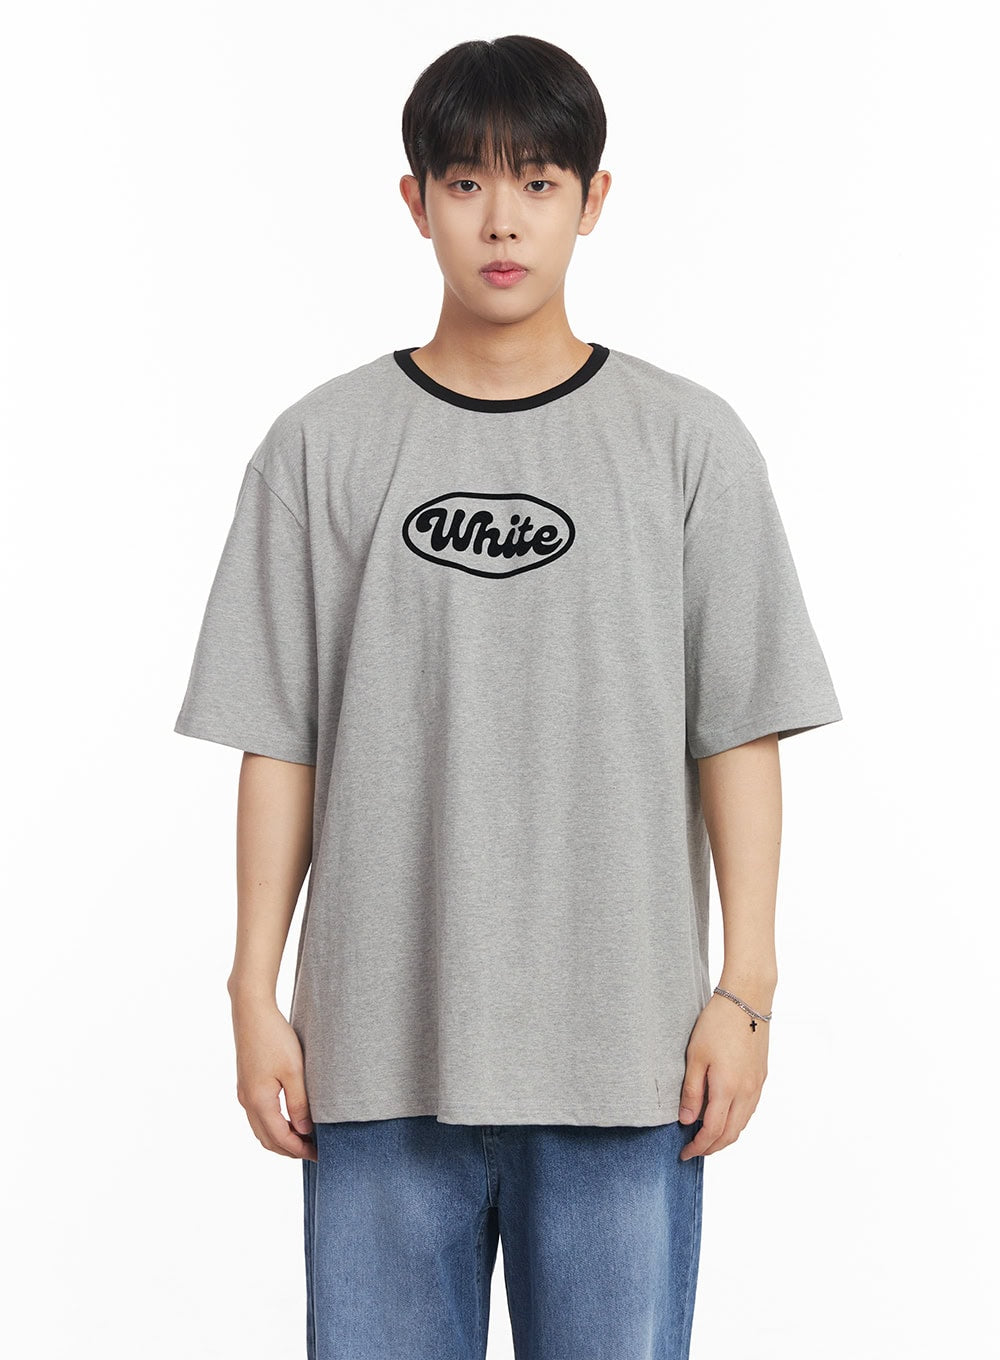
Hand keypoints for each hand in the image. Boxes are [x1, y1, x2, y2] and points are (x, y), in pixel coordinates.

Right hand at [230, 995, 316, 1160]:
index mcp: (259, 1102)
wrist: (252, 1012)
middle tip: (314, 1151)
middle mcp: (247, 1102)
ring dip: (281, 1139)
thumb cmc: (274, 1037)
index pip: (280, 1138)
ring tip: (304, 1138)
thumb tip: (304, 1131)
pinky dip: (274, 1125)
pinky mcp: (246, 1084)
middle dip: (290, 1150)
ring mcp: (244, 1093)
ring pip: (261, 1129)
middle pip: (268, 1140)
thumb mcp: (294, 1071)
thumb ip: (299, 1103)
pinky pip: (259, 1116)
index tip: (319, 1155)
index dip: (300, 1150)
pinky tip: (290, 1119)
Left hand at [677, 991, 768, 1159]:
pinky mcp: (761, 1077)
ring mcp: (757, 1085)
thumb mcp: (695, 1056)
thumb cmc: (717, 1024)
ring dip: (725, 1136)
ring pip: (742, 1124)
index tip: (684, 1153)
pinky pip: (749, 1110)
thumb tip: (686, 1121)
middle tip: (694, 1150)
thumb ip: (691, 1091)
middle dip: (712, 1148)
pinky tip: (723, 1116)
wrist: (747, 1000)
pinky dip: (736, 1121)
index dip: (698, 1146)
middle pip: (731, 1134)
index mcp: (727, 1088)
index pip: (713, 1131)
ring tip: (706, 1137)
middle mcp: (747, 1092)